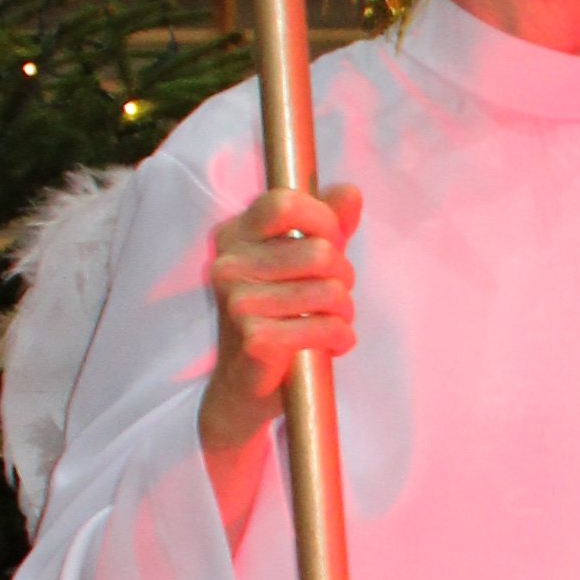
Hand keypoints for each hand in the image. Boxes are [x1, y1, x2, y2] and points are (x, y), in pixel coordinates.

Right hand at [200, 182, 360, 470]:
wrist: (243, 387)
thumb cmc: (274, 318)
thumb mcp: (297, 265)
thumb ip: (325, 227)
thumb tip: (351, 192)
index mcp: (234, 237)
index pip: (284, 203)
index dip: (324, 220)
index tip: (333, 242)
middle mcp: (228, 265)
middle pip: (319, 252)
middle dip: (344, 276)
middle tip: (336, 296)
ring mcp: (238, 303)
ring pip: (329, 291)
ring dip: (345, 311)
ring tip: (333, 321)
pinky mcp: (255, 339)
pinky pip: (326, 328)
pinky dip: (341, 338)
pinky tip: (331, 344)